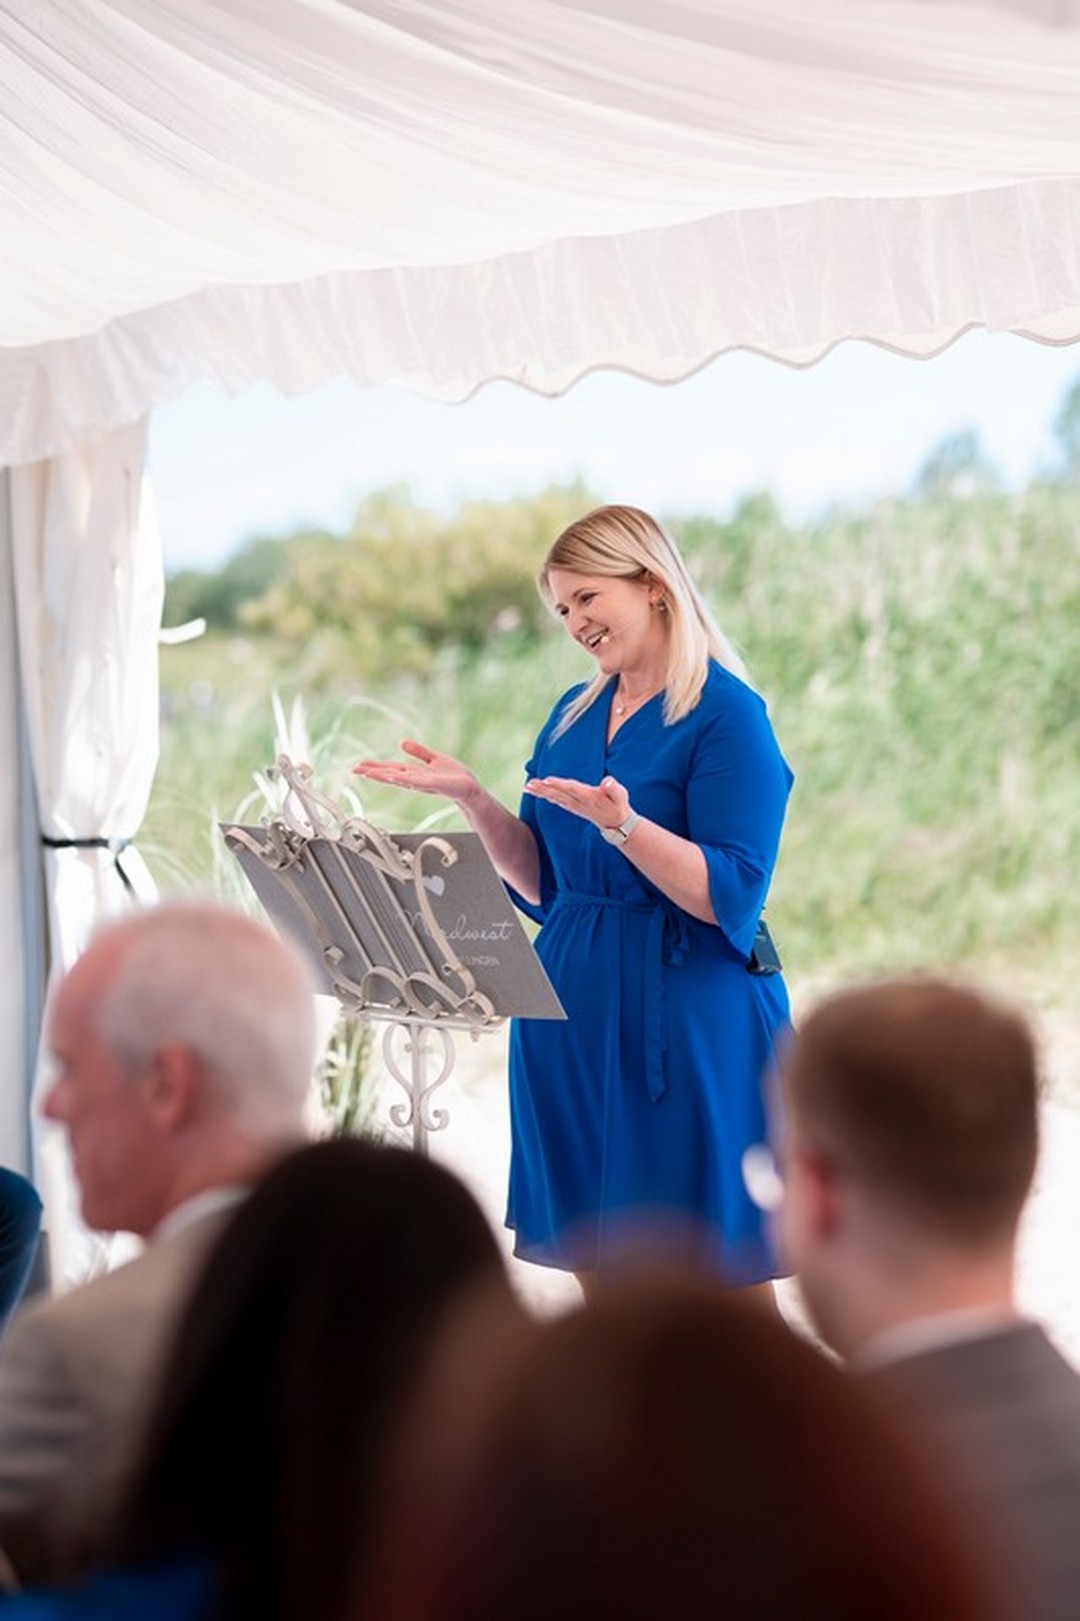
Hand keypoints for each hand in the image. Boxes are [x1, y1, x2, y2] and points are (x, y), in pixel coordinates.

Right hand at [353, 740, 479, 804]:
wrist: (470, 788)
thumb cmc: (455, 776)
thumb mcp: (434, 759)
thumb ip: (419, 751)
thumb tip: (402, 742)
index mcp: (415, 773)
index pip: (391, 769)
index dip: (375, 767)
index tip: (359, 766)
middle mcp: (416, 779)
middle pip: (390, 774)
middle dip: (372, 772)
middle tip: (355, 770)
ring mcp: (423, 783)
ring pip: (399, 778)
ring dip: (383, 776)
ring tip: (367, 773)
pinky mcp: (433, 784)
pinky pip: (414, 781)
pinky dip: (402, 778)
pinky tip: (392, 776)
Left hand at [524, 772, 630, 830]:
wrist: (616, 823)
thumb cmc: (619, 805)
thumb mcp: (621, 796)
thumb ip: (614, 788)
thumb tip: (607, 782)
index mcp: (589, 797)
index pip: (572, 789)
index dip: (559, 785)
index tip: (547, 780)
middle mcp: (579, 802)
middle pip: (558, 794)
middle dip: (543, 789)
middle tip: (529, 784)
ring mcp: (575, 806)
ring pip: (555, 797)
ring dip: (540, 792)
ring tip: (527, 787)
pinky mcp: (573, 807)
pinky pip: (557, 801)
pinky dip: (546, 796)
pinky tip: (538, 793)